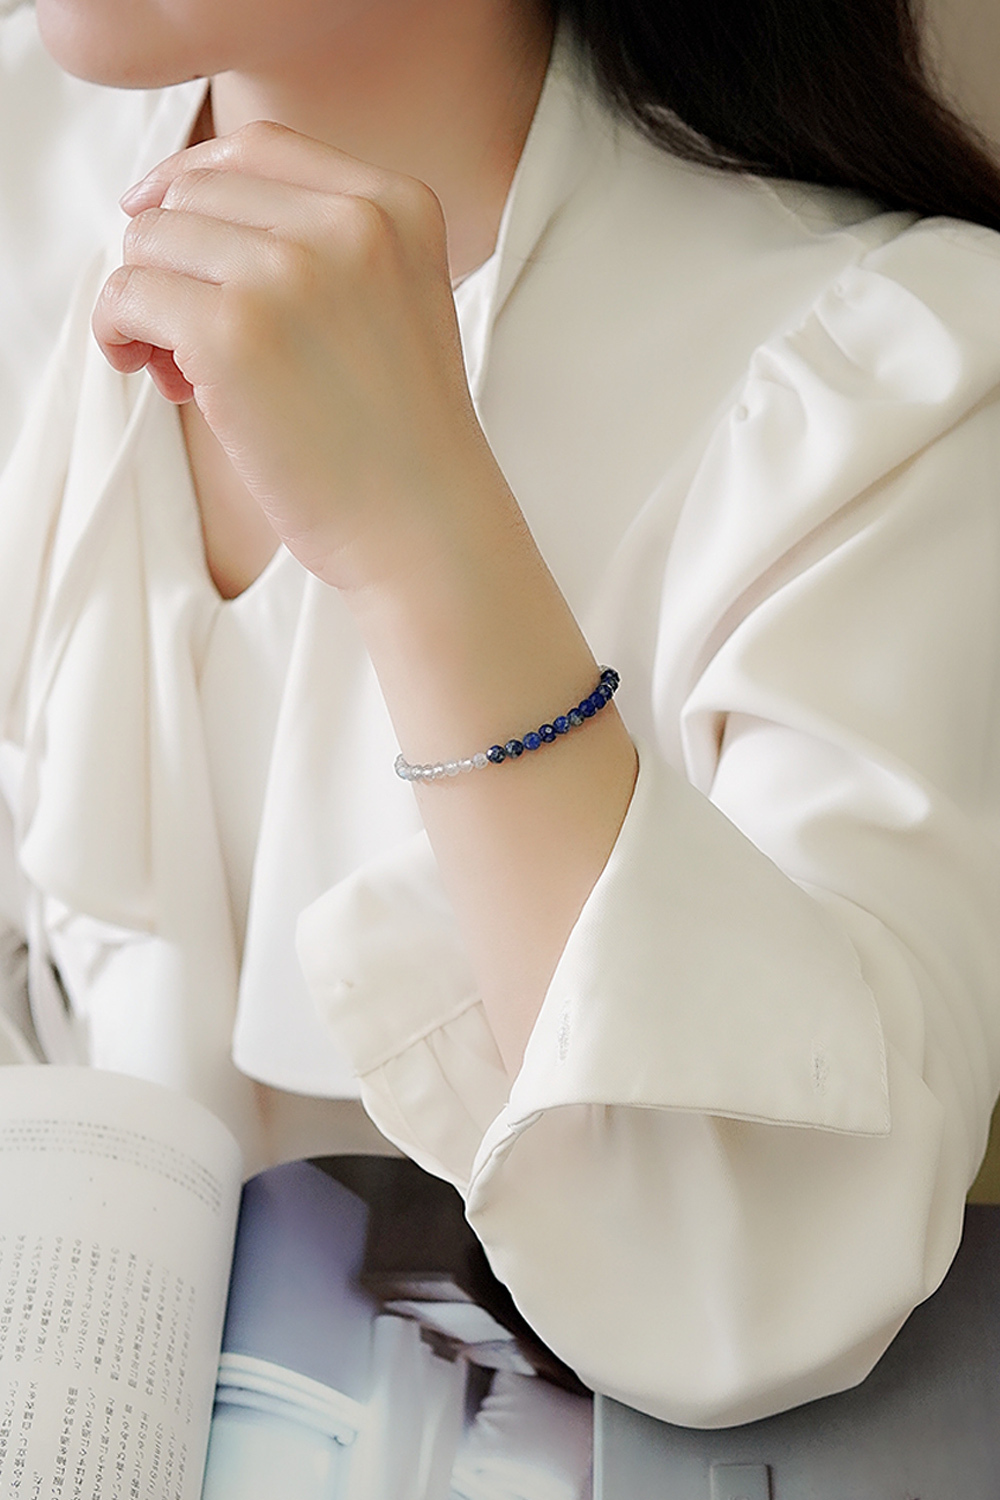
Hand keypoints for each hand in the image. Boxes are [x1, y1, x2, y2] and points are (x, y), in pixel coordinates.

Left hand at [93, 121, 496, 590]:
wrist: (424, 527)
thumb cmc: (398, 437)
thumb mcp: (393, 303)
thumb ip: (318, 243)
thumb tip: (163, 213)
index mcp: (398, 205)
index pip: (258, 147)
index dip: (193, 182)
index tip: (162, 226)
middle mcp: (349, 222)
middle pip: (196, 192)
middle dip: (176, 257)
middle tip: (188, 337)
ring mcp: (289, 273)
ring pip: (153, 239)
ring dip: (145, 299)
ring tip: (178, 368)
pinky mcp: (233, 333)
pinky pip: (128, 294)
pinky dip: (117, 330)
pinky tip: (147, 370)